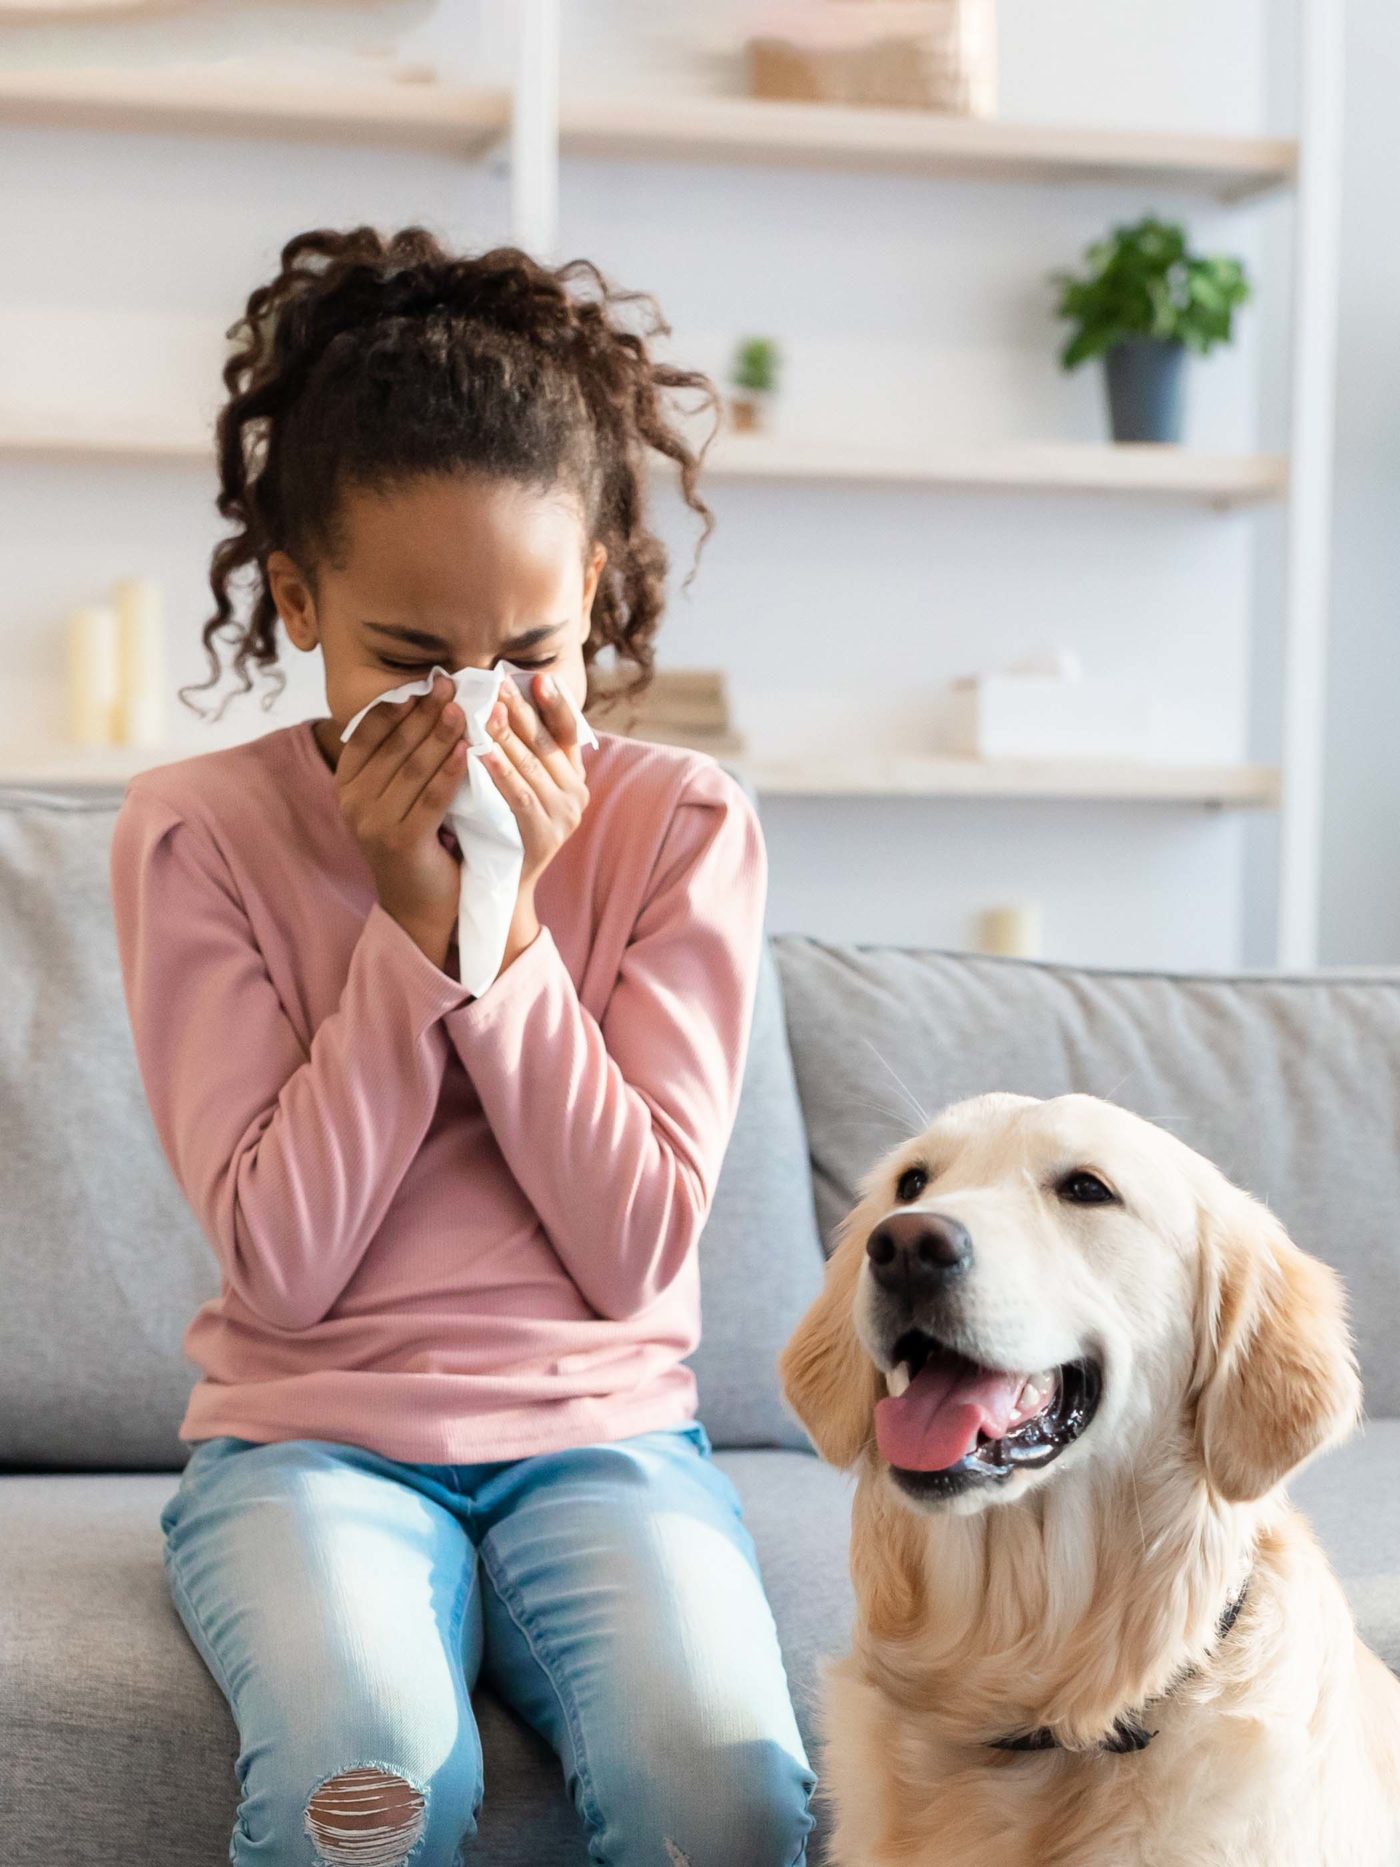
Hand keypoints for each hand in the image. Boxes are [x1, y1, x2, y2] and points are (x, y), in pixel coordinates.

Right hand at [334, 671, 466, 965]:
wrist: (421, 902)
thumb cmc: (418, 838)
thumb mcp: (399, 792)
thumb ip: (402, 754)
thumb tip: (427, 697)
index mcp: (347, 781)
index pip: (371, 730)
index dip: (401, 703)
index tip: (430, 679)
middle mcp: (353, 800)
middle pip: (395, 745)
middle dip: (426, 711)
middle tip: (454, 684)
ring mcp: (373, 822)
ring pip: (414, 767)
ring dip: (441, 734)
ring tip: (466, 708)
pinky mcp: (400, 841)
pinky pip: (431, 798)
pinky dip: (451, 771)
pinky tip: (469, 750)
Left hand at [480, 671, 590, 905]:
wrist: (506, 888)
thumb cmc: (505, 827)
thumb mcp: (524, 785)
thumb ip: (524, 752)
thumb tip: (502, 699)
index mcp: (574, 777)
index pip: (568, 732)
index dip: (554, 704)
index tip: (536, 678)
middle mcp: (576, 794)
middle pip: (546, 743)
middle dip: (521, 711)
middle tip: (497, 683)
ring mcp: (563, 816)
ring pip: (531, 766)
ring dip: (507, 735)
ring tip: (486, 709)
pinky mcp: (543, 835)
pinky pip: (519, 795)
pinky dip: (500, 771)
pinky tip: (481, 751)